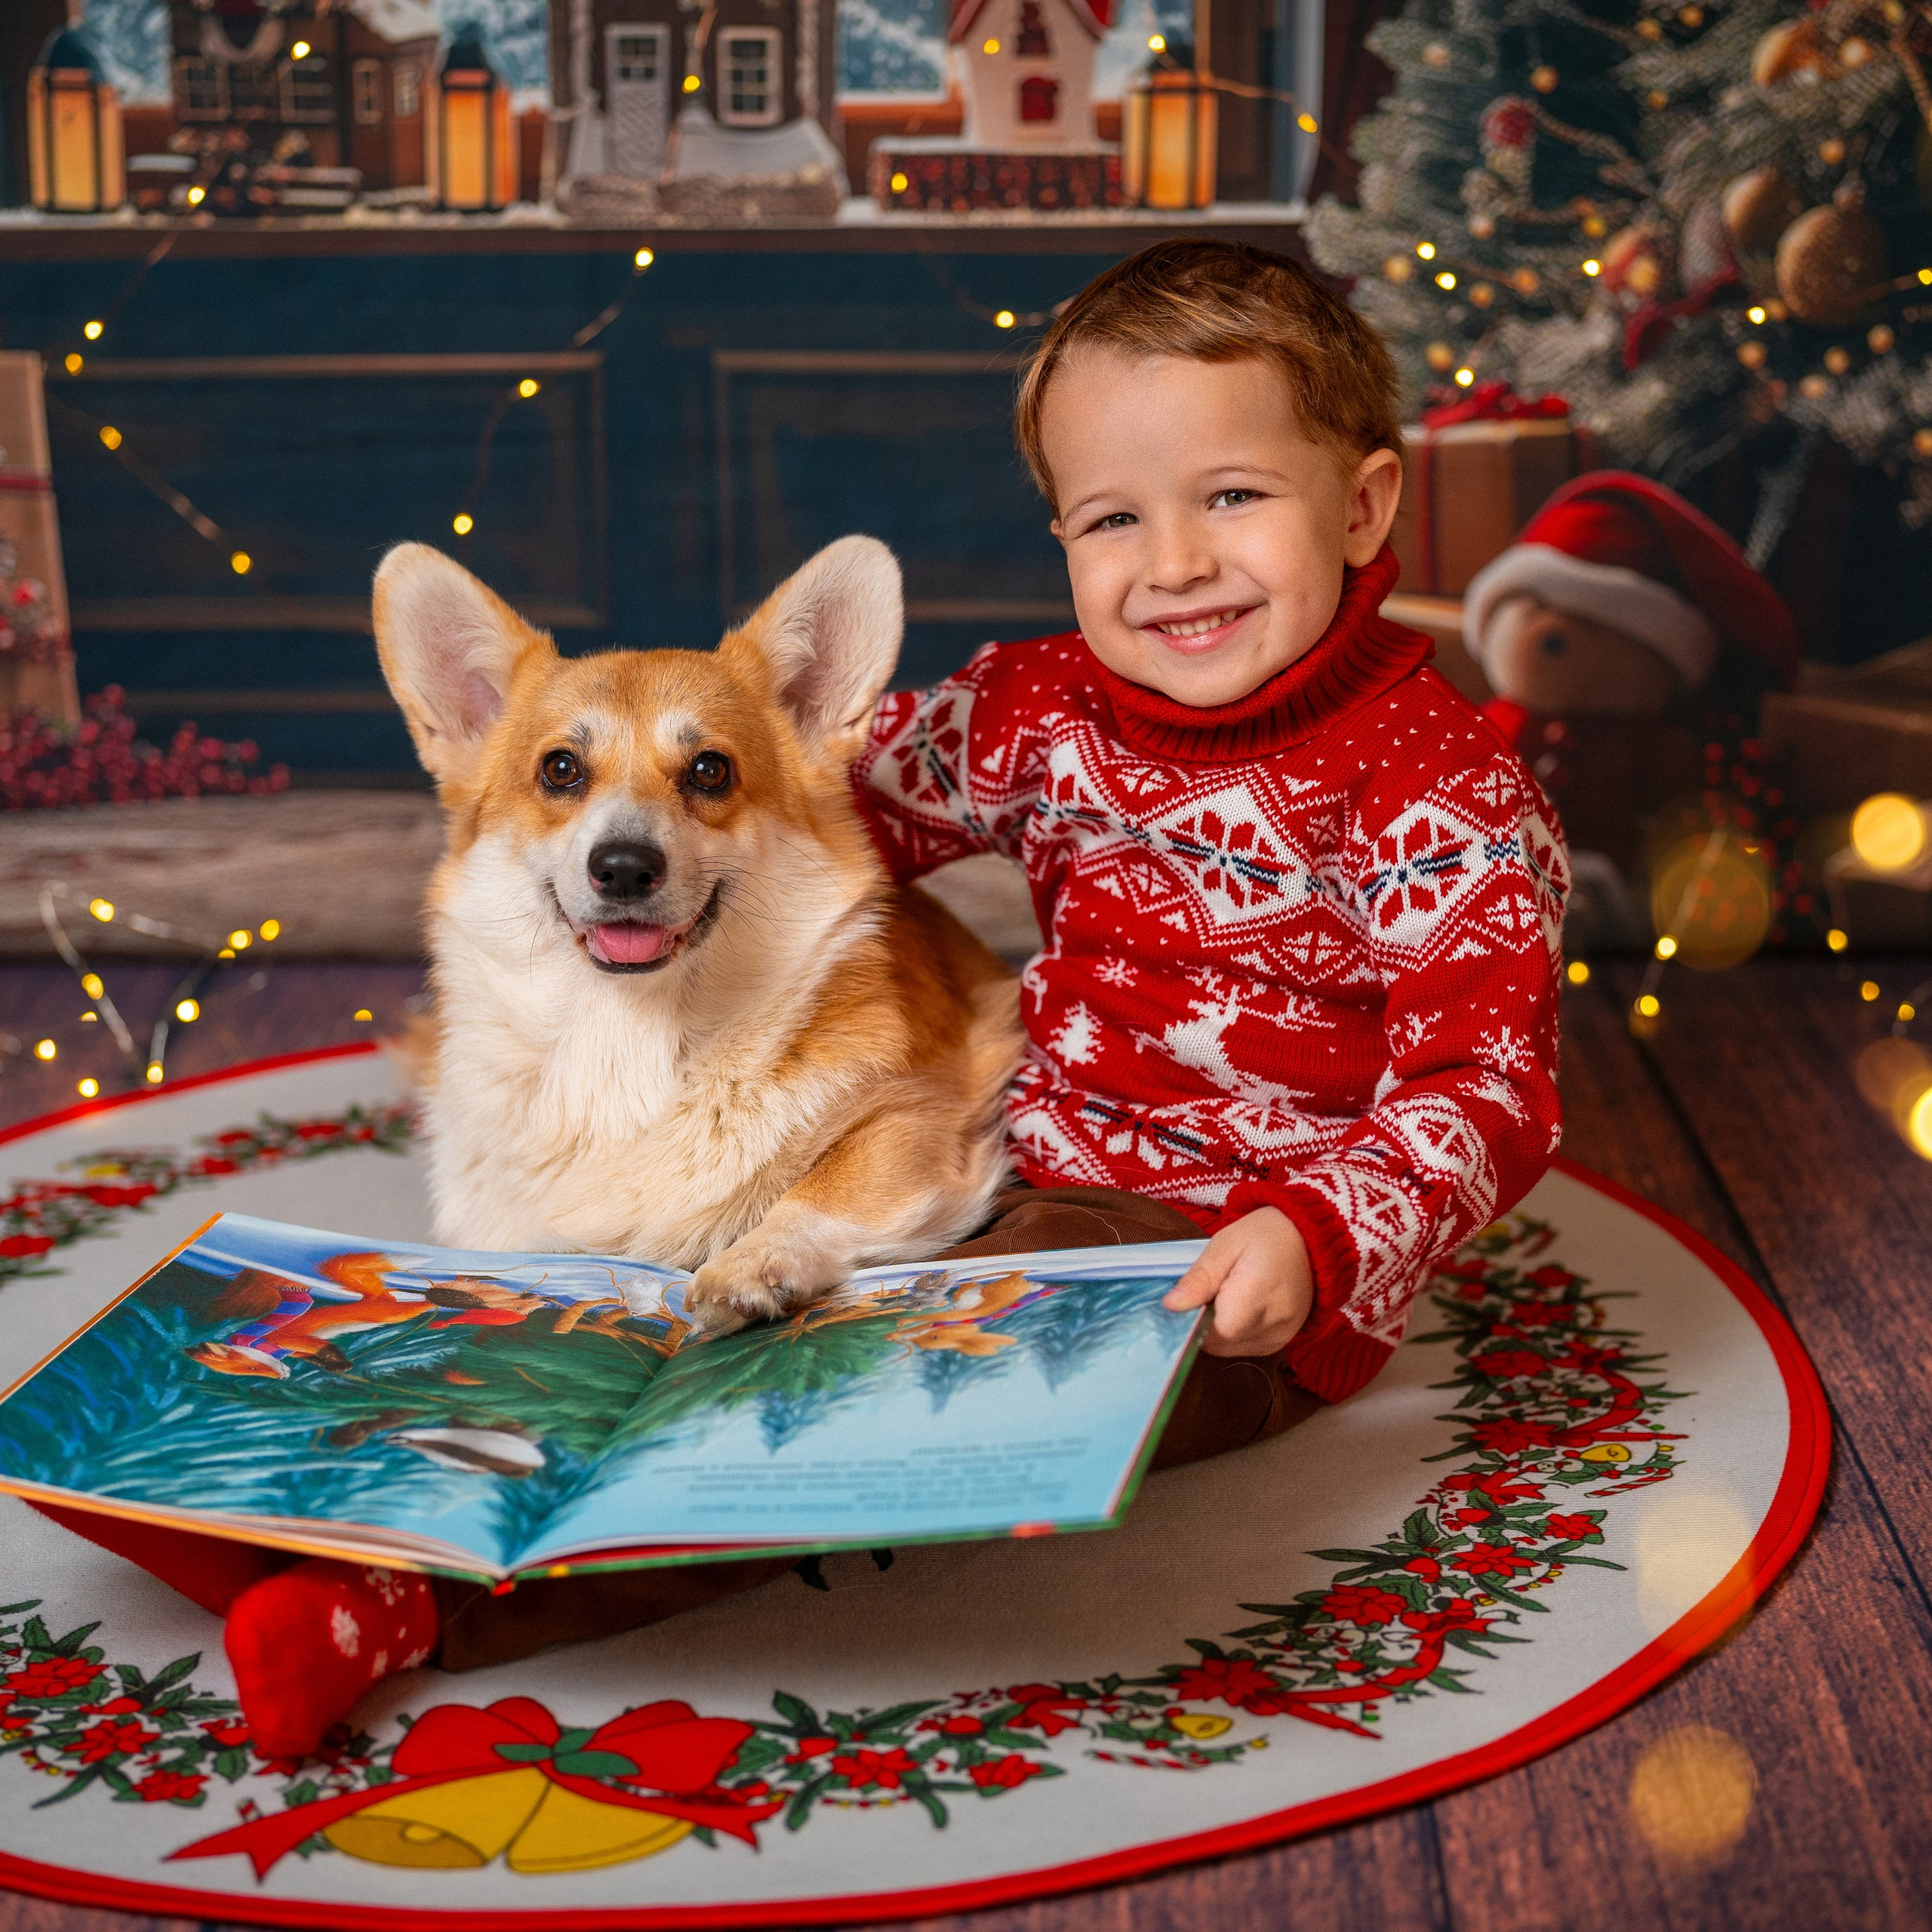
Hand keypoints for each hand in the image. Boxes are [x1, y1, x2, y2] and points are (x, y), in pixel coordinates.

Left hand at [1163, 1207, 1313, 1357]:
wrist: (1311, 1238)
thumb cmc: (1264, 1235)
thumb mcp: (1225, 1245)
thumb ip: (1199, 1278)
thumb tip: (1170, 1306)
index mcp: (1258, 1295)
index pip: (1214, 1333)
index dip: (1192, 1320)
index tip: (1188, 1299)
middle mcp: (1274, 1324)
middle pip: (1220, 1343)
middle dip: (1203, 1323)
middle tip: (1208, 1290)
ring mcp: (1281, 1337)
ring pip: (1230, 1349)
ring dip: (1218, 1329)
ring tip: (1227, 1295)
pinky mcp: (1282, 1342)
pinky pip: (1245, 1348)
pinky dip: (1234, 1333)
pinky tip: (1238, 1307)